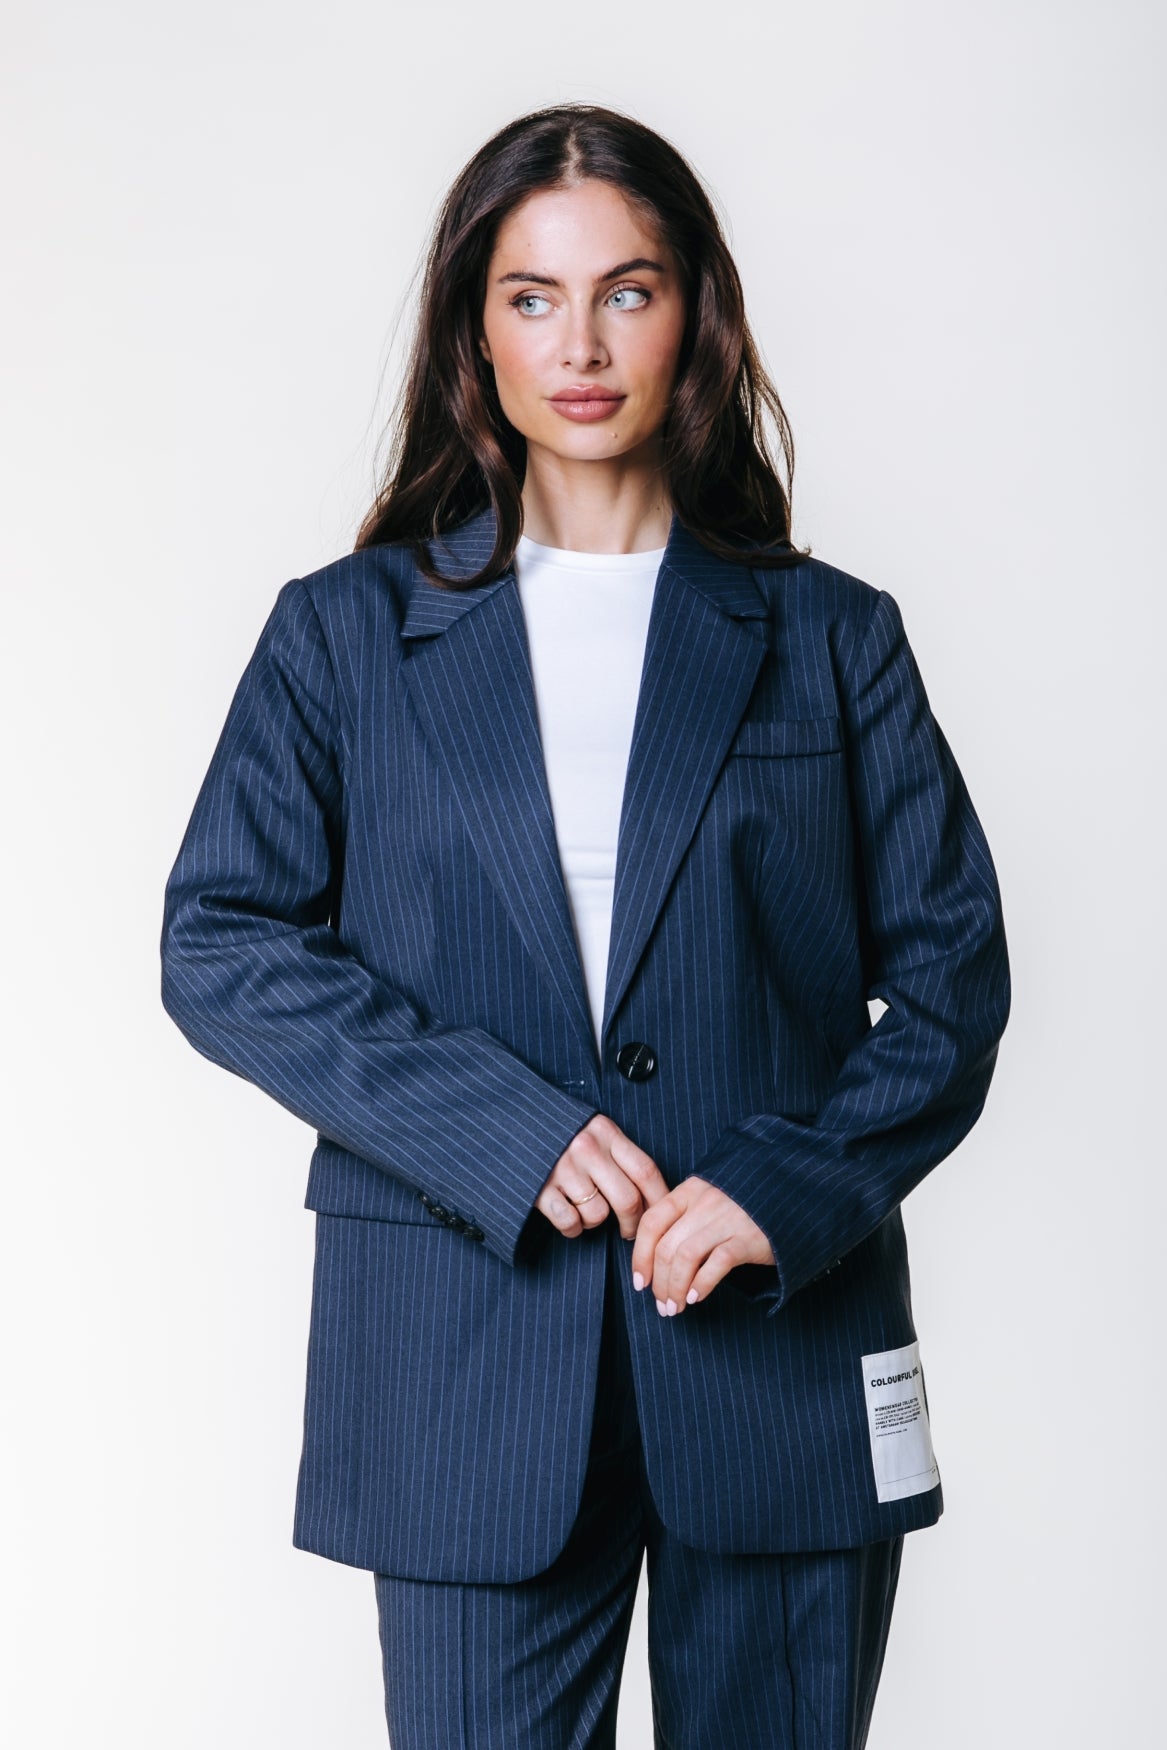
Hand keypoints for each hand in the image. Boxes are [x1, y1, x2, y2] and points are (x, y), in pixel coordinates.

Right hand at [536, 1113, 670, 1240]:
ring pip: (598, 1215)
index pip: (645, 1170)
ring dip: (594, 1222)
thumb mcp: (594, 1131)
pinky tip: (567, 1214)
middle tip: (628, 1232)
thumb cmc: (562, 1133)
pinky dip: (572, 1228)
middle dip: (633, 1224)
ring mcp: (562, 1168)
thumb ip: (619, 1153)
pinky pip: (570, 1223)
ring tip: (583, 1208)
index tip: (663, 1216)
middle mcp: (586, 1148)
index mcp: (605, 1132)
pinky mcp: (540, 1188)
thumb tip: (654, 1196)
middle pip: (627, 1199)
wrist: (513, 1123)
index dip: (660, 1199)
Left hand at [631, 1175, 775, 1314]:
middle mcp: (705, 1201)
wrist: (789, 1200)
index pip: (651, 1222)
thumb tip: (652, 1263)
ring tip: (676, 1307)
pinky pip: (716, 1264)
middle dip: (659, 1282)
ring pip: (686, 1258)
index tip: (640, 1282)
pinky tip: (696, 1297)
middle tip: (662, 1304)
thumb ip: (683, 1220)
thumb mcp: (709, 1203)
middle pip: (666, 1246)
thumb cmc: (742, 1208)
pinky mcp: (749, 1237)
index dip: (640, 1256)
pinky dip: (701, 1284)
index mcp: (690, 1190)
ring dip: (675, 1288)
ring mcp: (728, 1217)